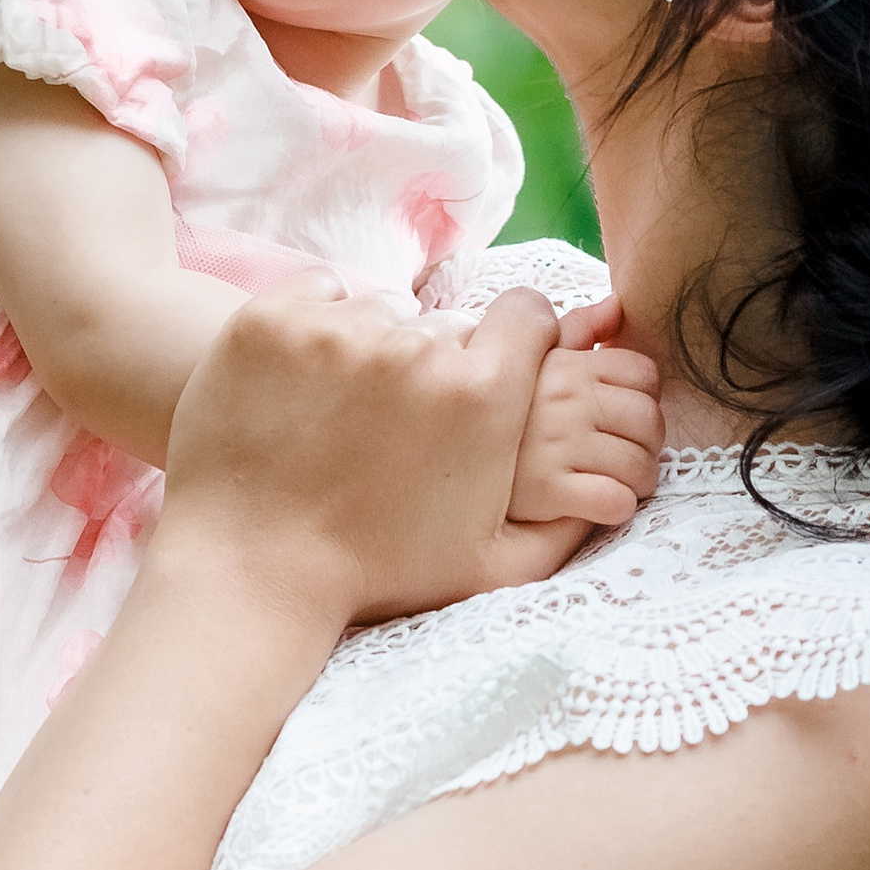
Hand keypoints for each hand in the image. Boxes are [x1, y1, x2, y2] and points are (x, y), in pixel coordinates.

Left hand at [158, 281, 585, 628]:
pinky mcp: (272, 319)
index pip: (526, 314)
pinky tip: (301, 390)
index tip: (485, 371)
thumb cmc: (374, 574)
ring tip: (341, 417)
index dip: (513, 341)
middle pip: (447, 323)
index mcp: (483, 394)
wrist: (250, 570)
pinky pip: (318, 295)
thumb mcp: (489, 564)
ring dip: (369, 349)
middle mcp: (419, 347)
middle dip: (433, 363)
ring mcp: (339, 328)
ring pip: (380, 310)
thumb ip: (564, 523)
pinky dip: (312, 330)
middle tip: (395, 426)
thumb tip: (619, 496)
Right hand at [506, 295, 663, 532]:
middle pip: (648, 420)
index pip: (643, 373)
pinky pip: (613, 500)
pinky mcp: (549, 490)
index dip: (645, 396)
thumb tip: (617, 304)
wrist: (438, 451)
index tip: (626, 415)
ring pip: (638, 464)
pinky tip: (604, 504)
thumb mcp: (531, 358)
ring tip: (623, 483)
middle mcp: (566, 401)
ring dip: (640, 479)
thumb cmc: (498, 408)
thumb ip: (577, 328)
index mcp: (567, 366)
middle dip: (650, 443)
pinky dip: (619, 505)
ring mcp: (558, 445)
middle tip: (632, 454)